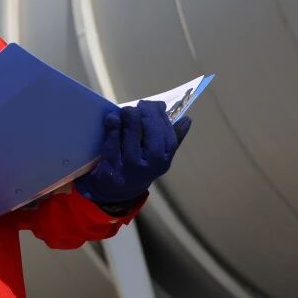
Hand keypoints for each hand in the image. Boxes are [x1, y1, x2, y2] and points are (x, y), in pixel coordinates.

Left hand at [75, 100, 192, 205]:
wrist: (114, 191)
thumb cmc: (138, 166)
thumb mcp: (157, 157)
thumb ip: (172, 139)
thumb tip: (188, 119)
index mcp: (163, 162)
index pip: (168, 134)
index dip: (161, 116)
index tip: (155, 105)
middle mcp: (149, 166)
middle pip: (151, 131)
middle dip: (146, 113)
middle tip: (140, 105)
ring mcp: (129, 167)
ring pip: (132, 133)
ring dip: (129, 116)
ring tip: (127, 110)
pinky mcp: (110, 167)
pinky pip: (112, 141)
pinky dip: (113, 126)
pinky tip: (113, 118)